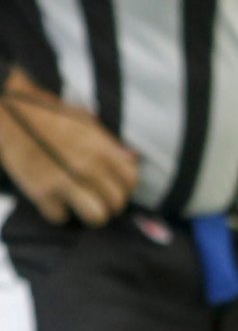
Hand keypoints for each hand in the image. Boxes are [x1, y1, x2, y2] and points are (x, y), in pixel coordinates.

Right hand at [0, 80, 140, 225]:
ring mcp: (64, 180)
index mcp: (101, 149)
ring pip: (96, 216)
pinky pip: (60, 217)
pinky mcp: (40, 192)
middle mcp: (87, 166)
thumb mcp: (86, 122)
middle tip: (97, 200)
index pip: (131, 181)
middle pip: (117, 202)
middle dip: (109, 204)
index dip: (124, 188)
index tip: (114, 188)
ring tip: (81, 206)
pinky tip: (53, 201)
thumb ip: (110, 143)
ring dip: (90, 214)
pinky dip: (57, 212)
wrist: (10, 113)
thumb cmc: (49, 116)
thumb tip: (133, 158)